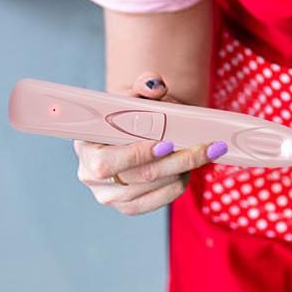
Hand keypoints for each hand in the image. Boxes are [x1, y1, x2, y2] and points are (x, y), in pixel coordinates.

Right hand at [74, 72, 227, 214]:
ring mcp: (109, 196)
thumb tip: (156, 86)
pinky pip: (158, 201)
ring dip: (183, 171)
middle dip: (177, 162)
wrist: (133, 130)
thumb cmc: (131, 111)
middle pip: (138, 177)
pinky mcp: (128, 206)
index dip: (137, 155)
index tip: (168, 143)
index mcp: (85, 147)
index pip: (106, 163)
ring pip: (152, 189)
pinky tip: (189, 168)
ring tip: (203, 153)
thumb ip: (145, 85)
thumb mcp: (135, 94)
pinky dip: (178, 185)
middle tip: (206, 148)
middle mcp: (91, 176)